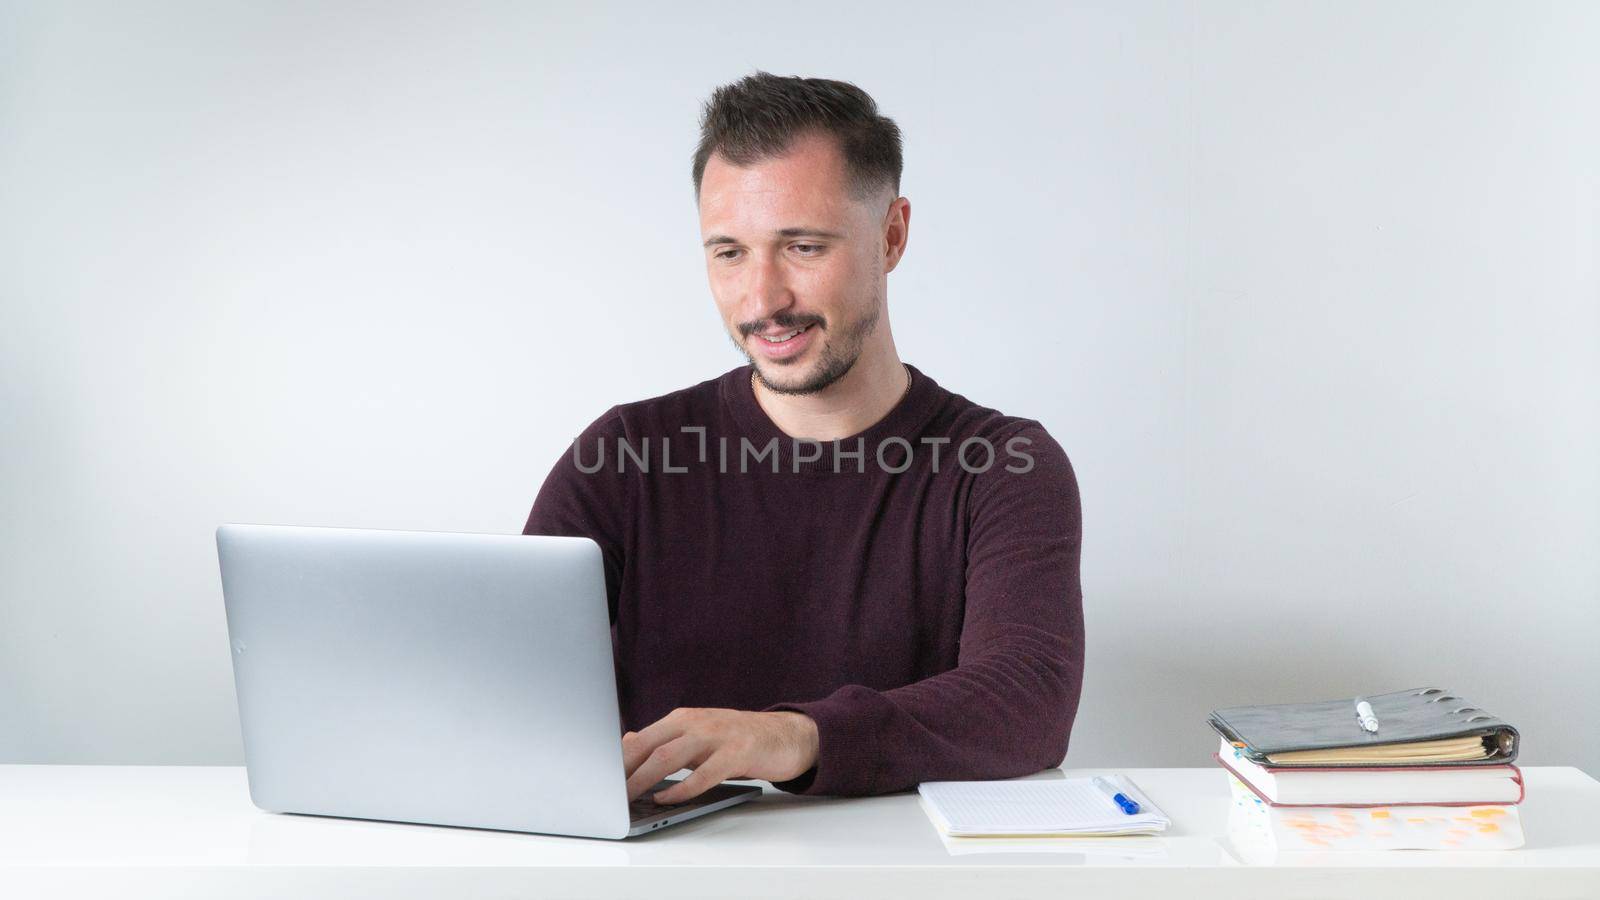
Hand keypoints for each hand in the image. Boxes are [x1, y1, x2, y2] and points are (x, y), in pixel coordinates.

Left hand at [621, 708, 818, 803]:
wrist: (787, 735)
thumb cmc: (738, 740)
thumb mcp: (698, 736)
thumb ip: (665, 741)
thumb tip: (627, 743)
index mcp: (683, 719)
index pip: (639, 738)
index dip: (615, 759)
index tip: (596, 779)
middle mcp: (696, 723)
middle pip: (648, 745)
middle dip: (622, 770)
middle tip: (603, 793)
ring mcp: (717, 736)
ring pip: (669, 757)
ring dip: (643, 779)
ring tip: (625, 798)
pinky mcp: (738, 753)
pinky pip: (704, 773)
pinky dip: (682, 788)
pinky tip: (667, 799)